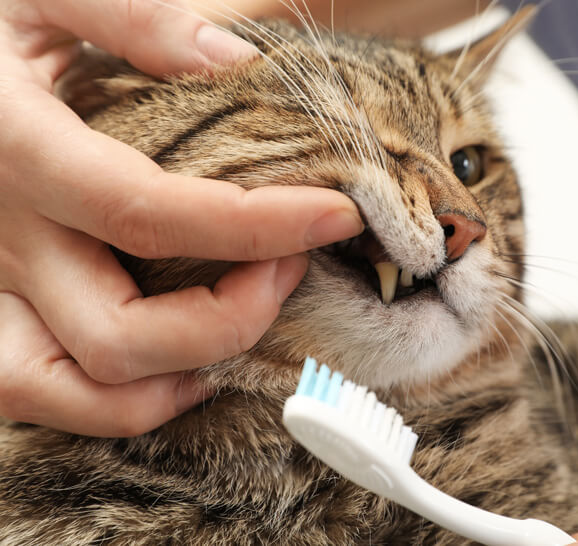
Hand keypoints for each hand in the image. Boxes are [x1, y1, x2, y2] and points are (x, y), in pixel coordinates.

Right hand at [0, 0, 362, 436]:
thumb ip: (131, 14)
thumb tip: (235, 59)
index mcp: (16, 148)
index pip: (152, 213)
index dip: (259, 225)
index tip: (337, 215)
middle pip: (120, 334)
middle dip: (231, 318)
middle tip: (292, 266)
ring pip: (68, 392)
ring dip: (173, 379)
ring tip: (246, 326)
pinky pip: (37, 392)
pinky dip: (115, 401)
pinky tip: (179, 367)